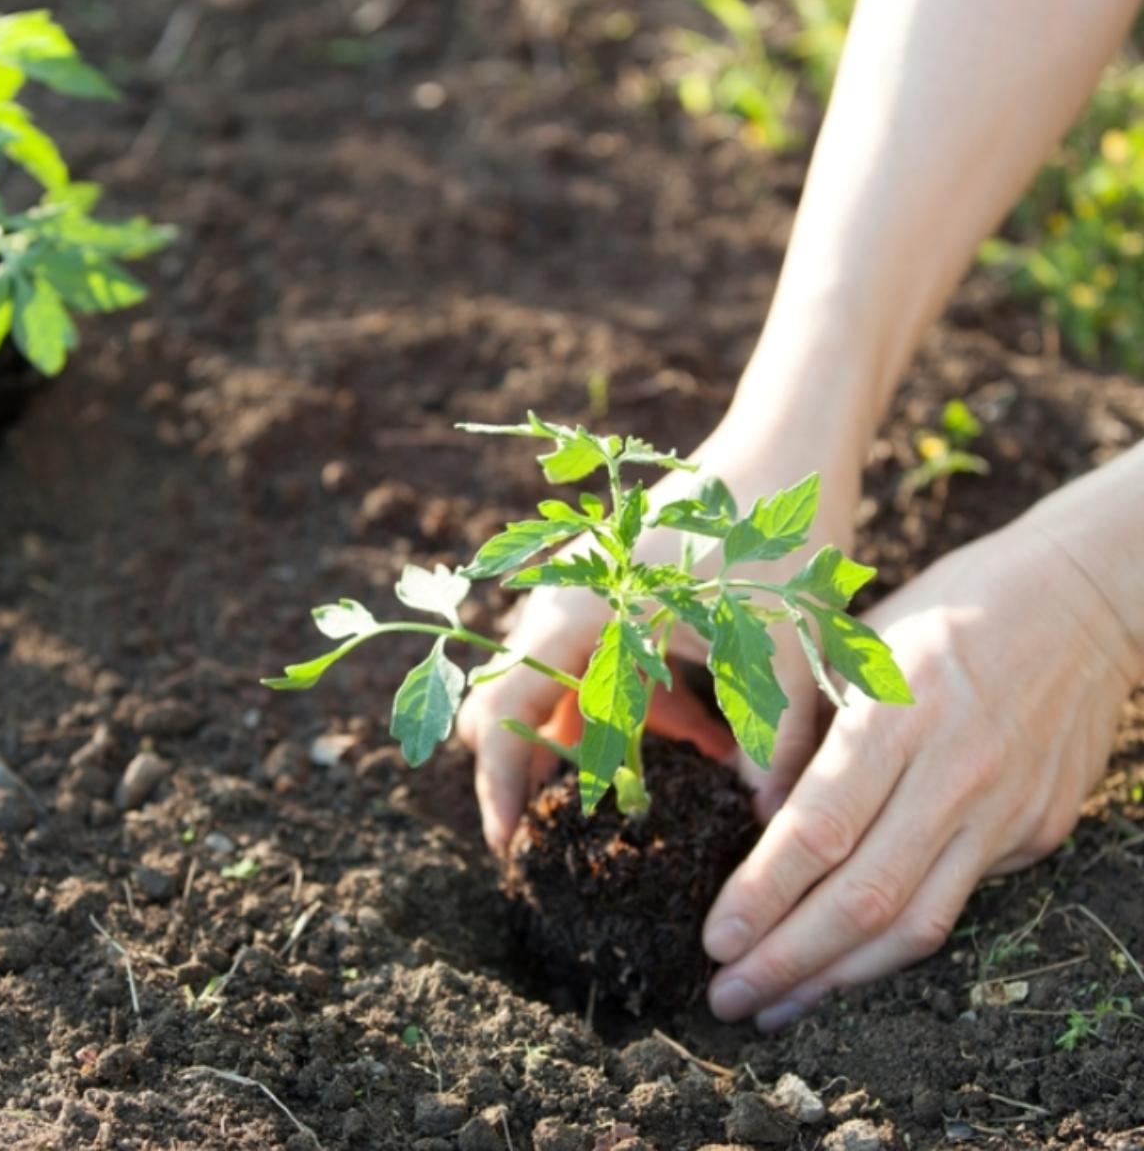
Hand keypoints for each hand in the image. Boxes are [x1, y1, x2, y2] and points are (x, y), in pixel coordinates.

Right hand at [456, 420, 860, 854]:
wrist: (794, 442)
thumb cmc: (775, 540)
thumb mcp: (776, 651)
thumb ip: (768, 745)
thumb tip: (769, 830)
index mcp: (576, 615)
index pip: (502, 716)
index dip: (498, 789)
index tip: (510, 849)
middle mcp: (562, 602)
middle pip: (517, 705)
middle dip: (547, 770)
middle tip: (579, 833)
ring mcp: (584, 593)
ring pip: (564, 689)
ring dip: (607, 739)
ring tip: (680, 771)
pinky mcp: (615, 591)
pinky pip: (602, 665)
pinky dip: (637, 706)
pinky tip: (707, 728)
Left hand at [703, 518, 1142, 1030]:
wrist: (1079, 599)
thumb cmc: (944, 611)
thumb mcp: (856, 644)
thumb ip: (803, 731)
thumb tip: (760, 822)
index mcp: (896, 713)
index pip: (819, 829)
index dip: (763, 895)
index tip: (716, 941)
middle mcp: (954, 772)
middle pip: (863, 896)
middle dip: (787, 960)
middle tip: (728, 999)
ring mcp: (1004, 810)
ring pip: (915, 922)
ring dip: (839, 978)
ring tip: (777, 1009)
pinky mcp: (1036, 832)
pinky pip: (955, 904)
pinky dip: (894, 946)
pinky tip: (845, 965)